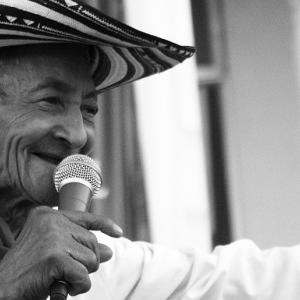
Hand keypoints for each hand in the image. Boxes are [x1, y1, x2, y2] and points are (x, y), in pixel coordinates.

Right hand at [0, 206, 121, 299]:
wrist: (2, 288)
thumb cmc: (29, 271)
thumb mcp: (56, 252)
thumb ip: (80, 247)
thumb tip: (109, 251)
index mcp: (48, 215)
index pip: (85, 216)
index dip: (104, 224)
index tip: (118, 232)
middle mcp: (50, 220)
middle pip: (92, 242)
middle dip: (85, 261)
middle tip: (65, 271)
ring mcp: (52, 237)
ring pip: (91, 259)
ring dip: (81, 275)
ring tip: (60, 278)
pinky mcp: (54, 257)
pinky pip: (83, 276)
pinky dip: (77, 287)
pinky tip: (60, 287)